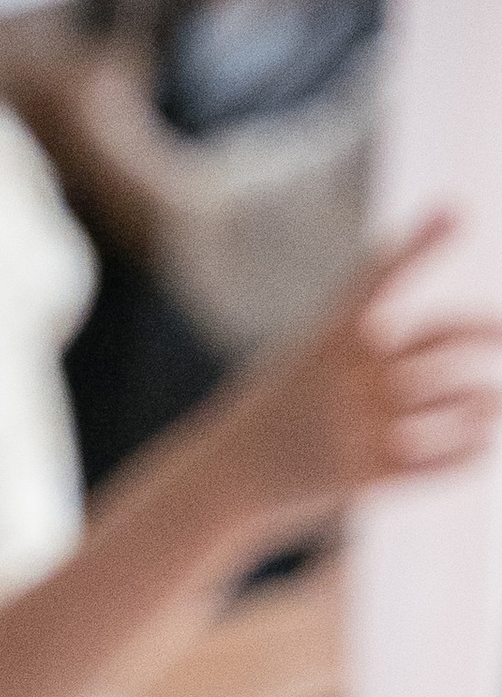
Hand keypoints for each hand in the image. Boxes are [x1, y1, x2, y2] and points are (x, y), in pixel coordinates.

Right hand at [184, 211, 501, 540]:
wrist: (222, 482)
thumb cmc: (269, 417)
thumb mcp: (301, 364)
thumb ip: (360, 344)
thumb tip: (436, 340)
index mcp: (327, 339)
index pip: (378, 279)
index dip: (418, 245)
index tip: (454, 213)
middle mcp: (348, 376)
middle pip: (442, 341)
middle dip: (483, 335)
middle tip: (501, 337)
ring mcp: (358, 425)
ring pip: (456, 402)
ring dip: (484, 402)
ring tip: (489, 403)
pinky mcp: (366, 475)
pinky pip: (443, 459)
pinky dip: (471, 449)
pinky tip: (479, 444)